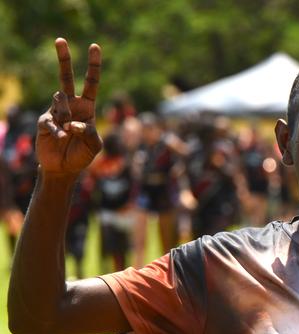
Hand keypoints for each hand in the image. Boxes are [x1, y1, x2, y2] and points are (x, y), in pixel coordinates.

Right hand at [36, 38, 102, 174]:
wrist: (64, 168)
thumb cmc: (82, 155)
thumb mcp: (95, 145)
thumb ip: (89, 132)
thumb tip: (73, 123)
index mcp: (87, 107)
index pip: (91, 82)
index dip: (93, 65)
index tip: (94, 46)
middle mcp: (71, 105)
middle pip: (66, 77)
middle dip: (64, 58)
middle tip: (60, 40)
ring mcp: (56, 111)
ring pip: (59, 99)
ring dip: (66, 115)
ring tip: (68, 133)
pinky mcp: (44, 121)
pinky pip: (50, 120)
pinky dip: (58, 130)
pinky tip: (60, 138)